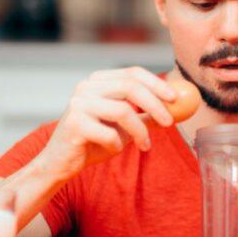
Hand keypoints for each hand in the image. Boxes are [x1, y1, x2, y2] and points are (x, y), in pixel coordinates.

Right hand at [36, 66, 176, 181]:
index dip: (157, 83)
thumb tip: (176, 110)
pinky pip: (109, 133)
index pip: (132, 73)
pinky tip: (114, 150)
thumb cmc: (94, 142)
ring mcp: (78, 104)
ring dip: (140, 131)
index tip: (175, 98)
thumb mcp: (124, 127)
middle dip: (155, 105)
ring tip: (145, 145)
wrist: (61, 163)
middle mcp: (86, 87)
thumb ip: (145, 116)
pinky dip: (118, 144)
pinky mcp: (74, 124)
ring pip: (122, 110)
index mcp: (98, 82)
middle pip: (130, 87)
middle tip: (170, 122)